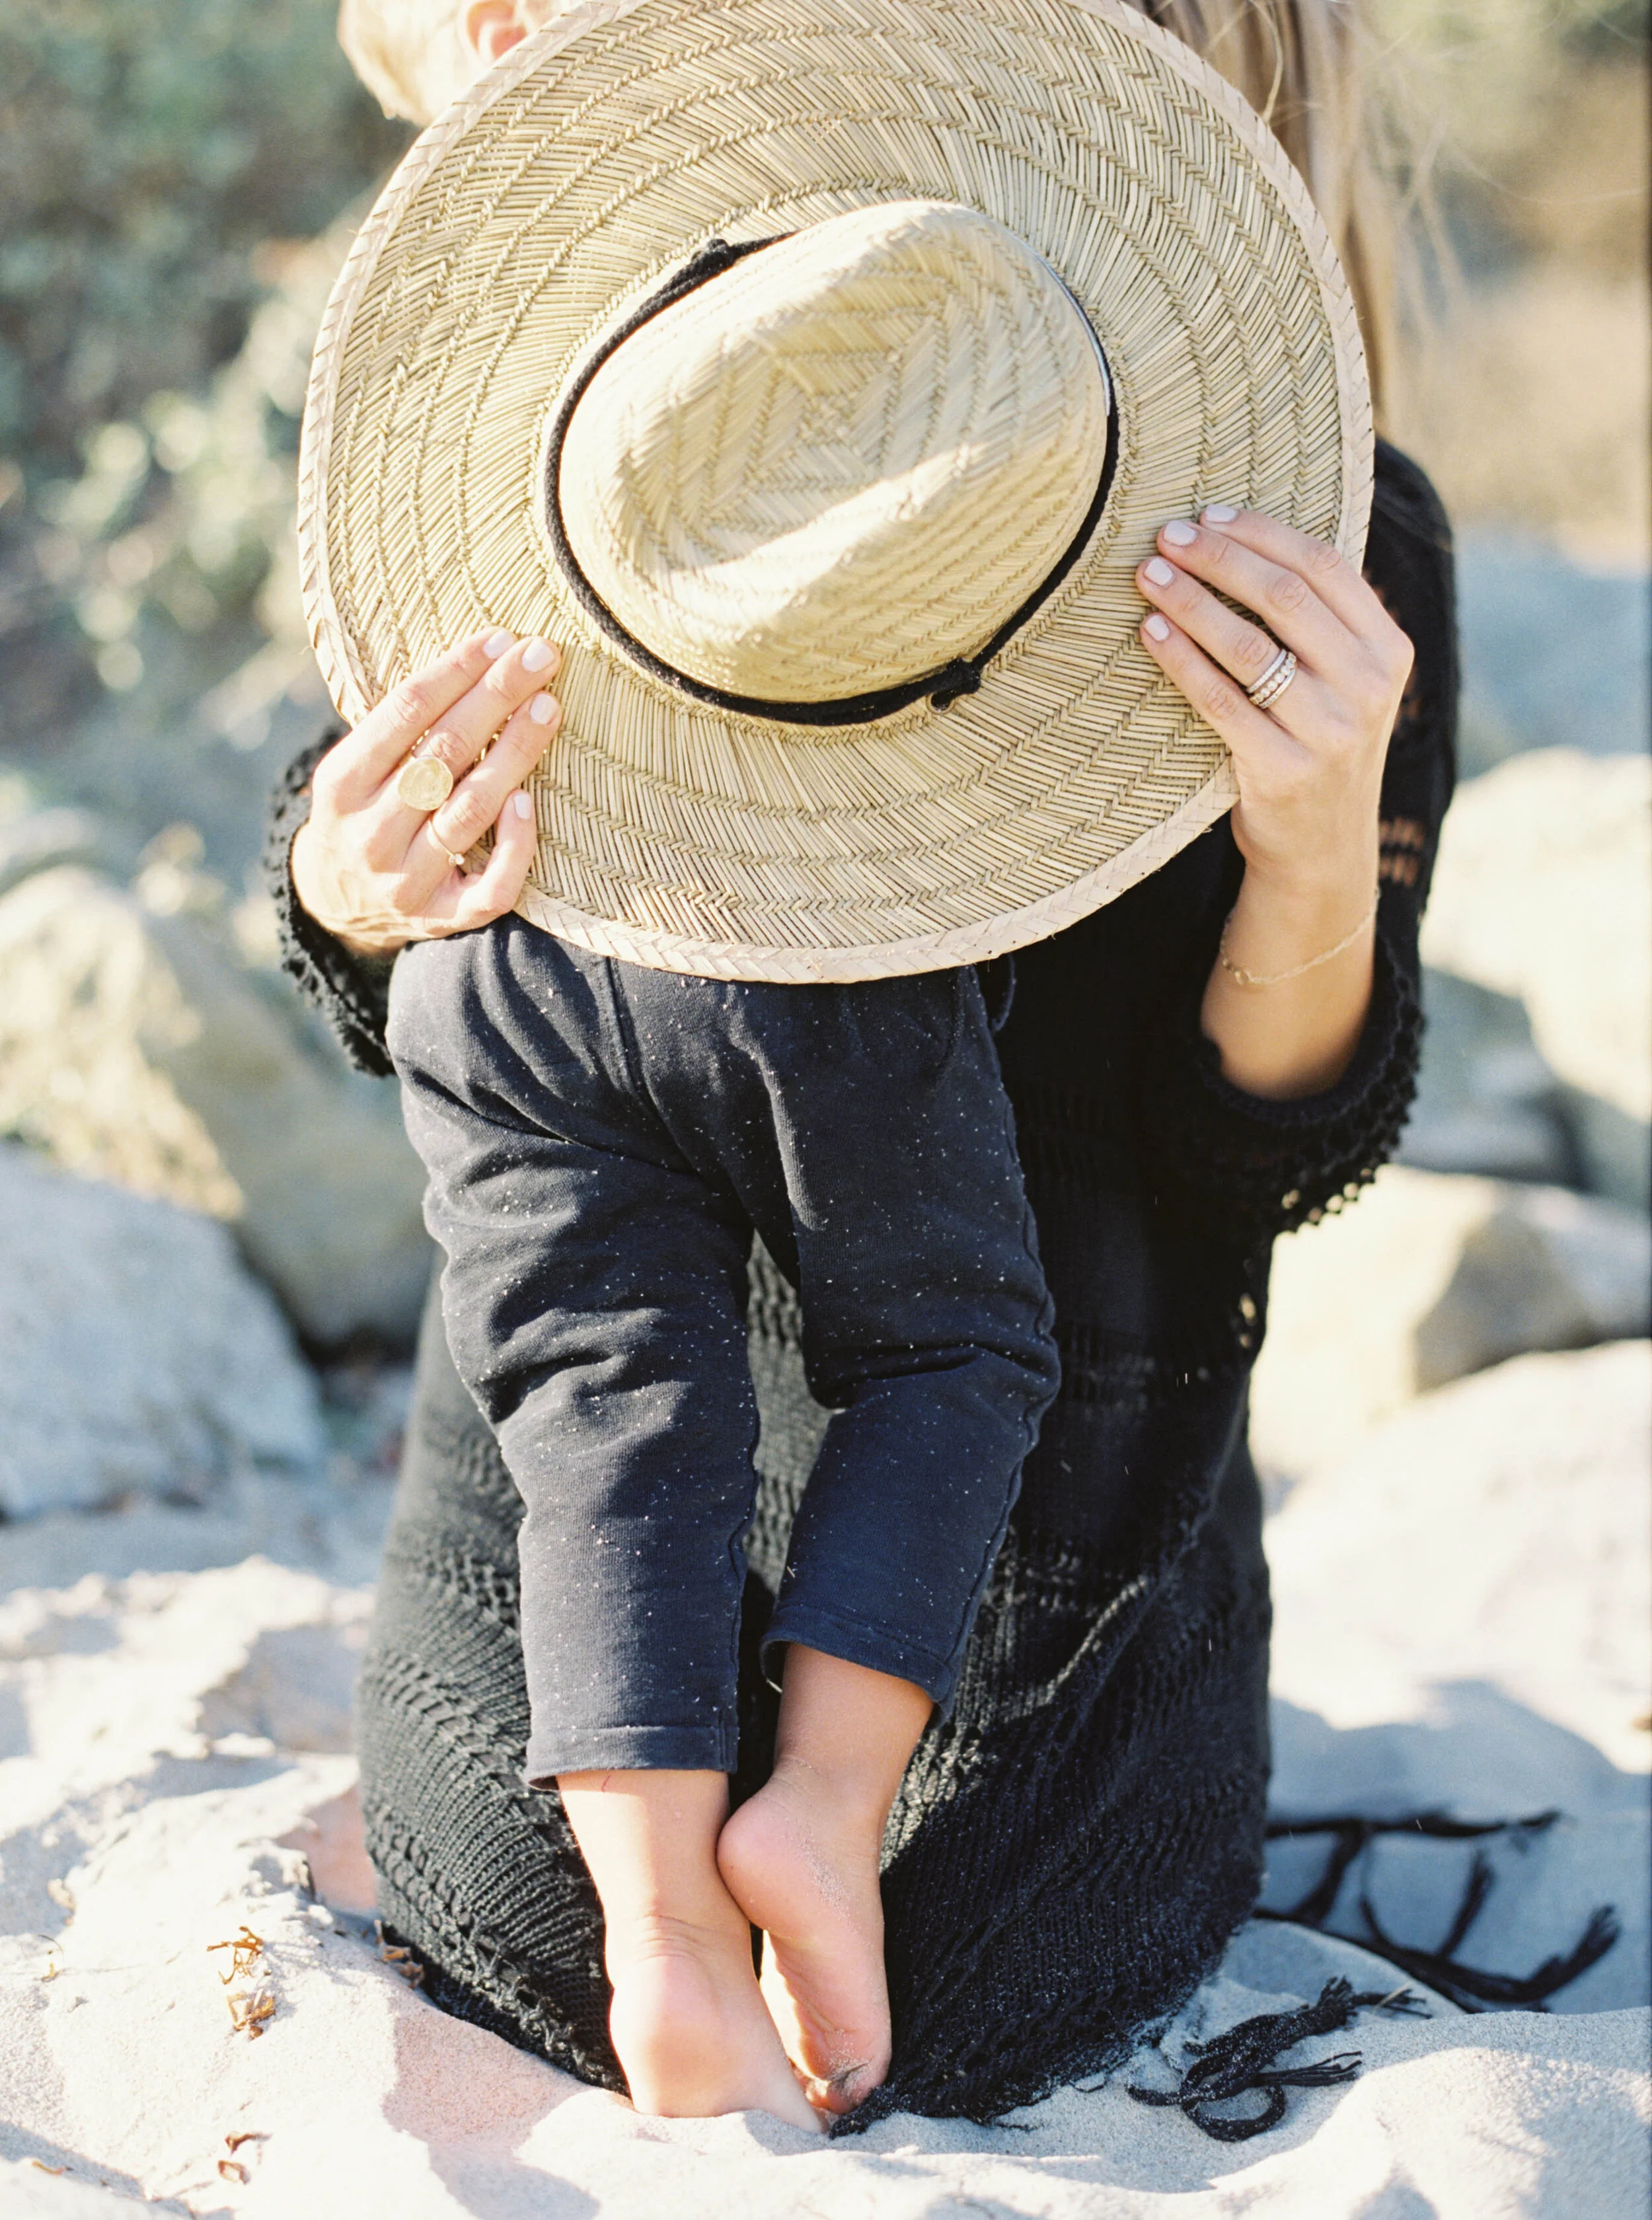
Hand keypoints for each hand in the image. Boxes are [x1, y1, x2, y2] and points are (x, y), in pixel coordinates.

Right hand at [290, 629, 562, 956]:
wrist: (338, 902)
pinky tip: (530, 801)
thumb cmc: (365, 811)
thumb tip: (482, 657)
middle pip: (444, 752)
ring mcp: (407, 880)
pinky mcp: (443, 918)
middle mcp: (370, 833)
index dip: (456, 671)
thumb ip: (401, 727)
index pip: (404, 712)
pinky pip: (491, 885)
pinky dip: (515, 844)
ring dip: (515, 753)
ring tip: (547, 707)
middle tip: (540, 656)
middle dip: (496, 697)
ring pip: (472, 810)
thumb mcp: (357, 768)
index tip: (499, 638)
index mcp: (341, 784)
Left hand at [1135, 505, 1411, 904]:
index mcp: (1389, 650)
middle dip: (1218, 558)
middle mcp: (1368, 687)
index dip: (1262, 533)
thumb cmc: (1317, 744)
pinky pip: (1220, 701)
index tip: (1208, 514)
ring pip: (1249, 646)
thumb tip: (1245, 536)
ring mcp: (1329, 732)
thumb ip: (1321, 622)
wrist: (1321, 849)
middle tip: (1165, 536)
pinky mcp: (1283, 771)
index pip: (1325, 567)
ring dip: (1191, 602)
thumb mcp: (1345, 682)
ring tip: (1147, 575)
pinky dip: (1181, 659)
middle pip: (1285, 597)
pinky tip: (1150, 631)